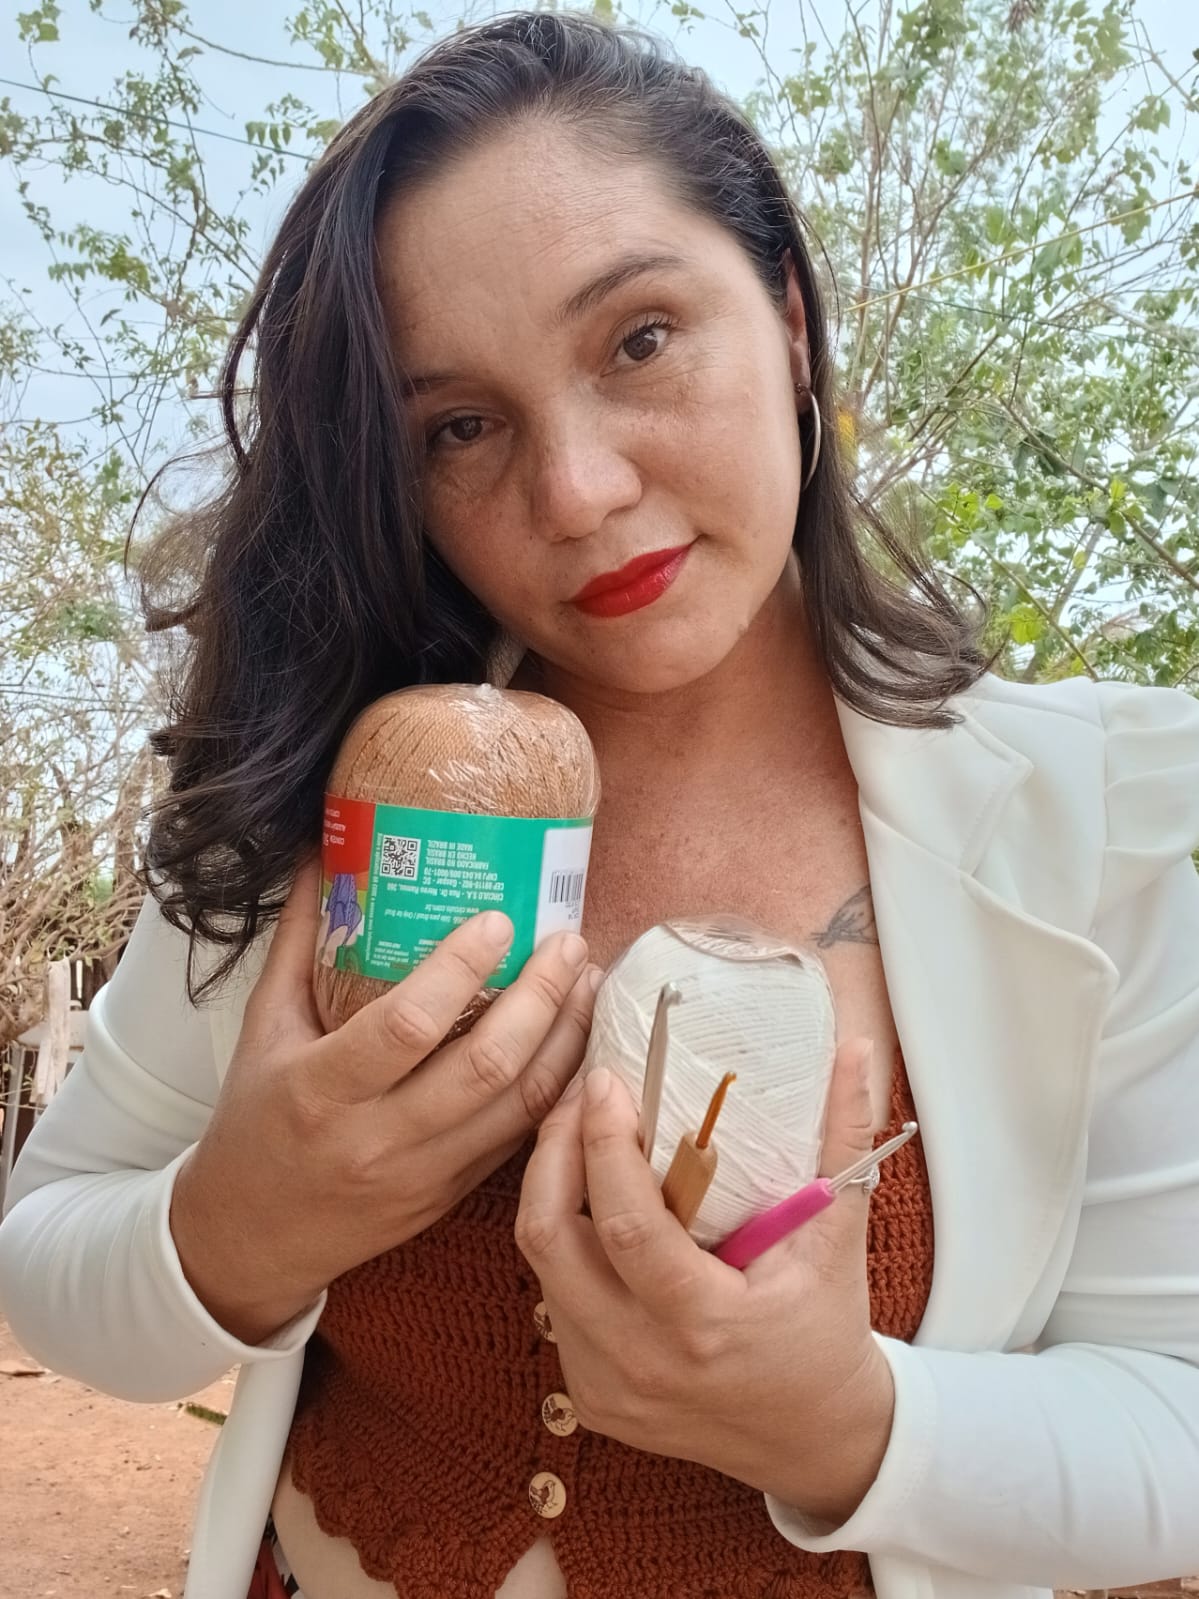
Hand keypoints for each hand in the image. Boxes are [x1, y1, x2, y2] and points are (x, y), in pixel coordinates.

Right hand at [172, 856, 599, 1343]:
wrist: (249, 1240)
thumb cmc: (254, 1122)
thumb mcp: (261, 1030)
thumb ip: (297, 942)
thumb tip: (321, 852)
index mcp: (320, 1089)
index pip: (405, 1025)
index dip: (460, 970)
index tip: (499, 919)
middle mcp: (376, 1138)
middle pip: (485, 1066)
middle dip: (541, 997)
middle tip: (567, 941)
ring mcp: (421, 1176)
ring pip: (520, 1107)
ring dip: (566, 1039)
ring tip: (587, 981)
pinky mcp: (449, 1198)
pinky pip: (519, 1140)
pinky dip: (557, 1088)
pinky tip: (575, 1041)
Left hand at [514, 1037, 894, 1524]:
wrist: (816, 1440)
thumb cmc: (828, 1329)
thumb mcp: (840, 1234)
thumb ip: (845, 1138)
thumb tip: (854, 1049)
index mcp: (705, 1324)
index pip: (627, 1225)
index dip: (603, 1144)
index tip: (606, 1082)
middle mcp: (642, 1363)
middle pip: (549, 1241)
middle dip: (552, 1154)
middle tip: (578, 1101)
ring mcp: (606, 1388)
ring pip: (540, 1268)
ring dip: (550, 1194)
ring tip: (580, 1138)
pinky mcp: (590, 1398)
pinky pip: (552, 1303)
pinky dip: (563, 1247)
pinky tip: (591, 1207)